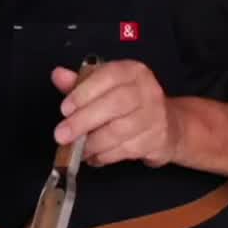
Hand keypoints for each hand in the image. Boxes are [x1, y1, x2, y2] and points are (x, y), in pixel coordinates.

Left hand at [51, 60, 181, 167]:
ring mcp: (155, 116)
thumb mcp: (105, 87)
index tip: (65, 109)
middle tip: (62, 135)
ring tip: (76, 148)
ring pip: (119, 131)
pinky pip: (125, 150)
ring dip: (93, 143)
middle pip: (115, 104)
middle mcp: (147, 90)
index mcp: (132, 71)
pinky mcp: (156, 140)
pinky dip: (105, 155)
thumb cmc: (129, 104)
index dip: (84, 92)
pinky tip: (94, 156)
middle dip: (84, 121)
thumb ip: (81, 83)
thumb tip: (58, 75)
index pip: (109, 76)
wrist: (168, 125)